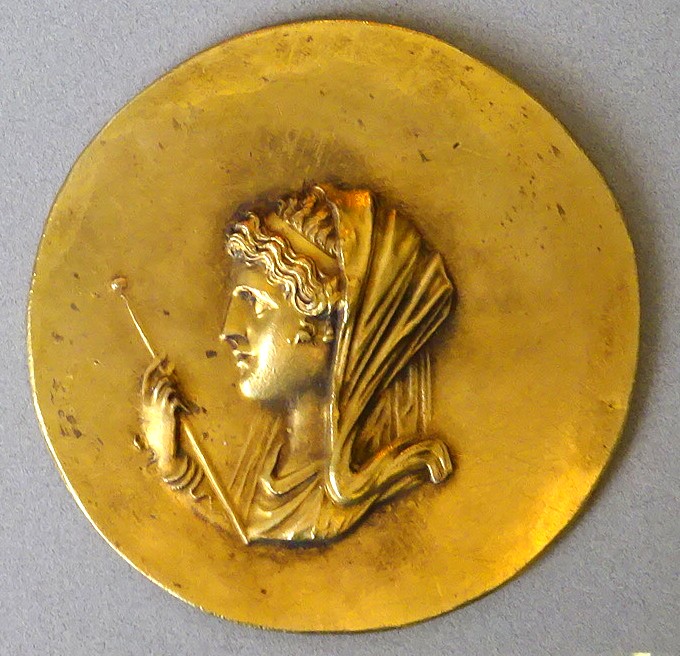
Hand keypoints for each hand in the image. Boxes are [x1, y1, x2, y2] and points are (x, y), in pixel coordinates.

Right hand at [140, 355, 184, 474]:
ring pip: (164, 386)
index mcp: (144, 404)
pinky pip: (173, 398)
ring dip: (171, 384)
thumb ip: (157, 404)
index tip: (161, 357)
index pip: (146, 380)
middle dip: (160, 366)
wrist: (163, 452)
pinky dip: (178, 397)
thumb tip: (165, 388)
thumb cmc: (160, 436)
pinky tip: (180, 404)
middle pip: (153, 379)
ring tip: (176, 386)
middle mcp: (148, 405)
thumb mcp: (154, 418)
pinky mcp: (167, 414)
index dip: (153, 367)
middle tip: (168, 358)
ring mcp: (158, 409)